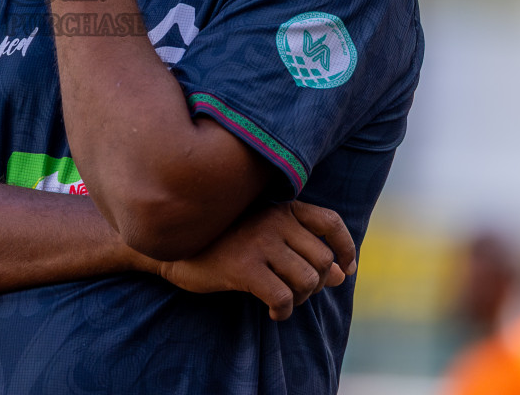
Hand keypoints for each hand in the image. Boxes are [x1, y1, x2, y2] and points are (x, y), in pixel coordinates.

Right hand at [156, 201, 356, 320]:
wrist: (173, 248)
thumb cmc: (222, 243)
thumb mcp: (265, 239)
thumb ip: (303, 250)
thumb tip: (342, 273)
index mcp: (280, 208)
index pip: (330, 222)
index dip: (346, 247)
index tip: (346, 269)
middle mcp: (274, 220)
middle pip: (322, 259)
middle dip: (316, 284)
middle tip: (297, 293)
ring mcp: (258, 242)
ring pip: (307, 280)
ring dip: (300, 299)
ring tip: (282, 301)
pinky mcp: (243, 267)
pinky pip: (283, 298)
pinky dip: (283, 312)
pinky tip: (271, 313)